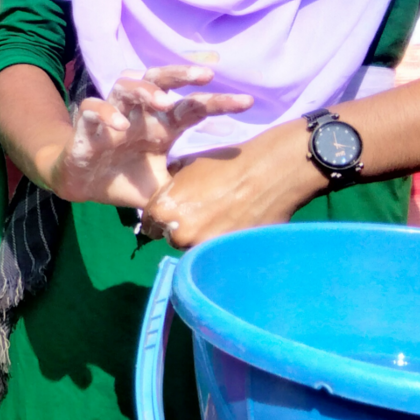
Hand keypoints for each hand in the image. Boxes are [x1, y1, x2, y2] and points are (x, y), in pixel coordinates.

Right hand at [44, 65, 251, 207]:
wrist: (82, 185)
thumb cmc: (126, 180)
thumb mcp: (162, 188)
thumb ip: (184, 189)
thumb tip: (222, 205)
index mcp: (161, 126)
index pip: (192, 107)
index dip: (219, 103)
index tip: (247, 102)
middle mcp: (140, 114)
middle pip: (160, 79)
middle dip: (182, 74)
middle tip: (206, 75)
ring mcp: (113, 115)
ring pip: (126, 85)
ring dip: (145, 89)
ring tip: (163, 101)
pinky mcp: (87, 124)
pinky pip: (94, 108)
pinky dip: (106, 113)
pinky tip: (120, 126)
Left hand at [140, 117, 325, 249]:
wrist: (268, 173)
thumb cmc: (226, 164)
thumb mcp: (187, 169)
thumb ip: (172, 189)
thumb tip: (168, 196)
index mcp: (162, 212)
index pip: (150, 225)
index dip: (161, 218)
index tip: (173, 214)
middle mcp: (179, 236)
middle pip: (172, 238)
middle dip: (182, 228)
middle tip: (200, 215)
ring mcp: (204, 248)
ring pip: (195, 247)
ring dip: (203, 237)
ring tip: (220, 220)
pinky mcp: (227, 255)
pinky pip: (218, 251)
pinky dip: (222, 242)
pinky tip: (234, 226)